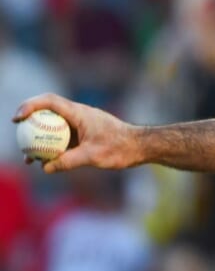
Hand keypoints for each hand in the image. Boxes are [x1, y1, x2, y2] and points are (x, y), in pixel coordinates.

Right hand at [12, 94, 142, 173]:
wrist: (140, 146)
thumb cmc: (121, 148)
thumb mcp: (94, 156)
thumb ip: (69, 161)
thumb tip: (45, 168)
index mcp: (79, 113)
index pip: (49, 102)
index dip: (30, 106)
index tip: (17, 118)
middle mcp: (78, 115)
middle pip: (47, 113)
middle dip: (29, 123)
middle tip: (18, 139)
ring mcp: (80, 124)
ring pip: (53, 128)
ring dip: (40, 139)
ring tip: (28, 158)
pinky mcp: (83, 134)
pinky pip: (62, 138)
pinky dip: (52, 147)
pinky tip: (46, 163)